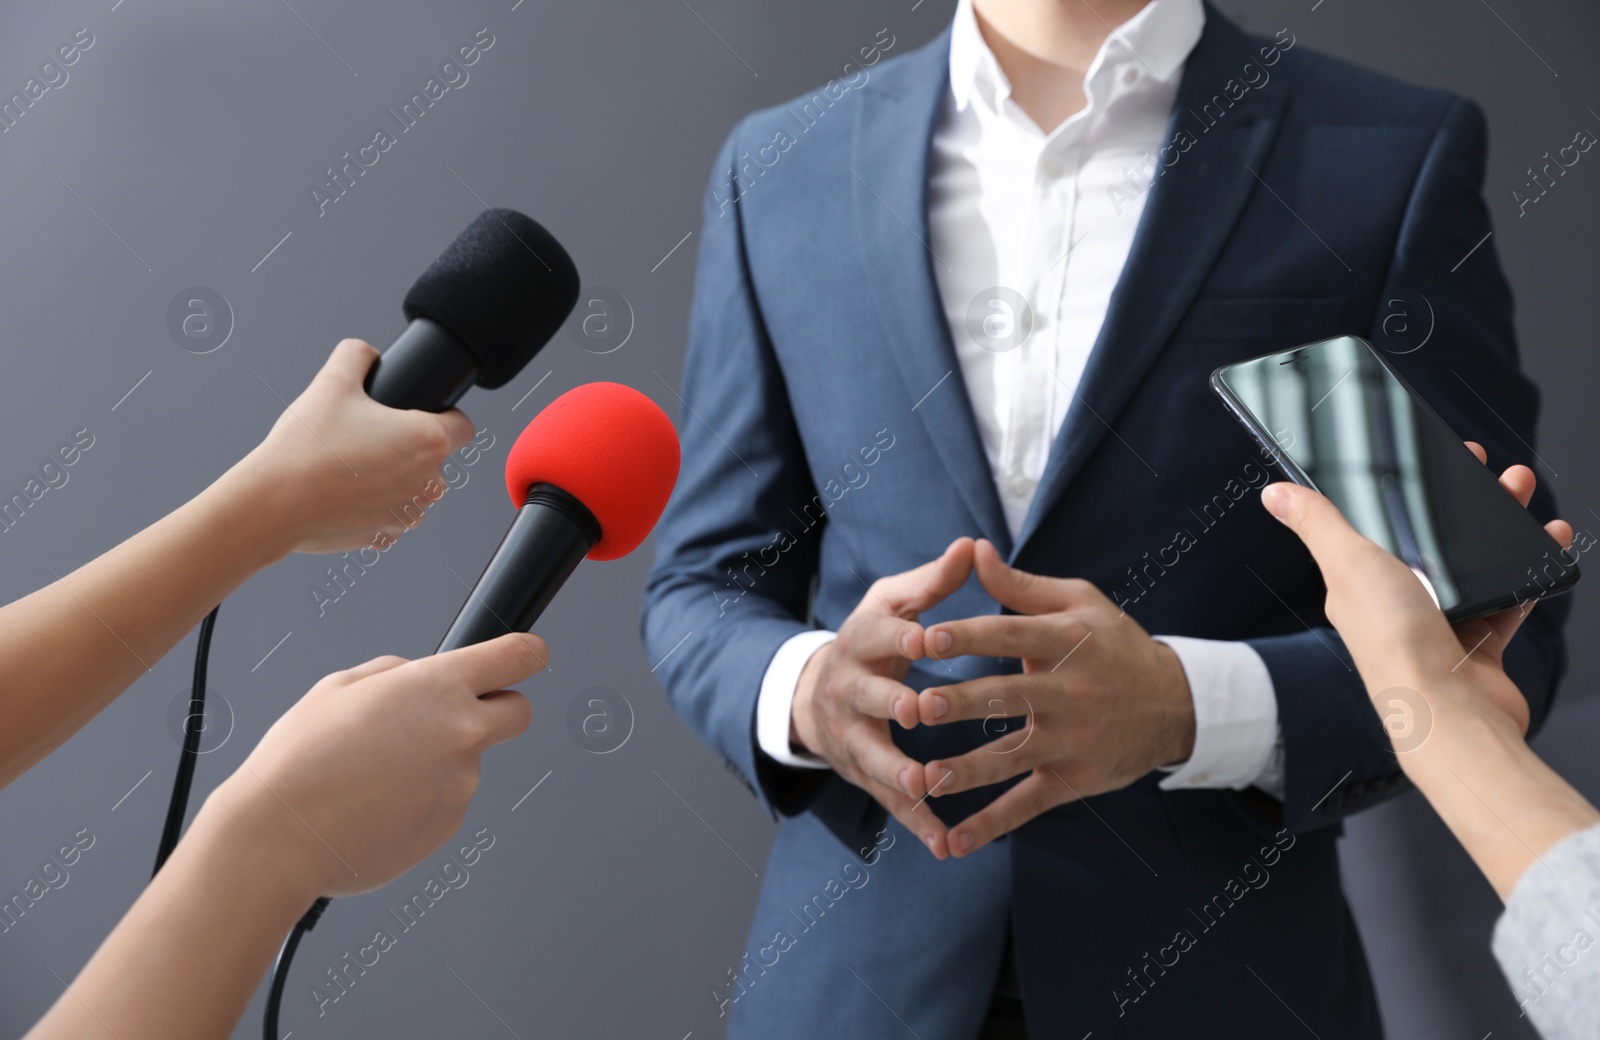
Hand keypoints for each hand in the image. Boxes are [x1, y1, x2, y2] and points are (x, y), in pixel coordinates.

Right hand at [200, 632, 544, 897]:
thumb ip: (397, 673)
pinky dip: (423, 800)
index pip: (519, 657)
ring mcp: (461, 784)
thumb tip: (418, 677)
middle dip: (497, 709)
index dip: (528, 654)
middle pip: (519, 711)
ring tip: (376, 774)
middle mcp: (462, 734)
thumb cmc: (299, 762)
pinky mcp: (449, 825)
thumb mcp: (339, 687)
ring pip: (470, 761)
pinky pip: (447, 801)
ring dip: (440, 763)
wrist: (279, 838)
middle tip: (451, 719)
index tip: (528, 657)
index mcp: (439, 688)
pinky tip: (377, 804)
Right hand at [232, 339, 474, 556]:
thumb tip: (366, 354)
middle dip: (409, 445)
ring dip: (393, 476)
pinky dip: (373, 502)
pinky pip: (389, 512)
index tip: (417, 413)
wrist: (275, 503)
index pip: (463, 425)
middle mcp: (429, 483)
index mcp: (427, 441)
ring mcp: (409, 514)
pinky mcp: (385, 536)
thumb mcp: (332, 381)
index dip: (444, 414)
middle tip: (369, 435)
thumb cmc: (306, 448)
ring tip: (352, 463)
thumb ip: (358, 354)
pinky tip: (344, 490)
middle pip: (434, 457)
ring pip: (413, 487)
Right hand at [791, 538, 974, 855]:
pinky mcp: (864, 774)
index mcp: (862, 641)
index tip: (926, 636)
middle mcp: (850, 689)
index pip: (880, 635)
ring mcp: (853, 736)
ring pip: (873, 757)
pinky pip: (890, 802)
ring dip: (896, 772)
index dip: (902, 636)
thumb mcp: (891, 603)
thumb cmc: (873, 639)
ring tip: (925, 786)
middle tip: (917, 709)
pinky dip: (916, 825)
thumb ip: (932, 581)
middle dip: (890, 703)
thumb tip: (973, 545)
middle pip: (868, 696)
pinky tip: (945, 845)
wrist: (816, 693)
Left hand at [915, 539, 1194, 857]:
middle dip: (963, 704)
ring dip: (968, 771)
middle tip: (919, 707)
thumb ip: (1021, 585)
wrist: (1177, 704)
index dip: (968, 637)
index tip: (925, 638)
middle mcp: (1070, 692)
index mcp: (1066, 641)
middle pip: (1009, 697)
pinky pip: (1027, 804)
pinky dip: (991, 825)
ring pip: (1013, 757)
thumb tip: (974, 551)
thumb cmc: (1115, 644)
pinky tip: (954, 841)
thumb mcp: (1079, 603)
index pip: (1010, 635)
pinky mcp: (1074, 779)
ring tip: (924, 779)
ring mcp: (1072, 740)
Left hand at [1260, 441, 1571, 743]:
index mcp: (1359, 581)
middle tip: (1496, 473)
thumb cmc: (1394, 644)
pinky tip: (1547, 542)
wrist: (1450, 713)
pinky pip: (1510, 598)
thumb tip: (1276, 494)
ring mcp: (1441, 623)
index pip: (1383, 523)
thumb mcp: (1348, 564)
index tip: (1439, 456)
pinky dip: (1530, 569)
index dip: (1408, 489)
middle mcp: (1398, 602)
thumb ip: (1319, 523)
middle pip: (1437, 539)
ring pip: (1477, 564)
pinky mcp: (1480, 644)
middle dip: (1468, 500)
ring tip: (1522, 492)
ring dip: (1502, 526)